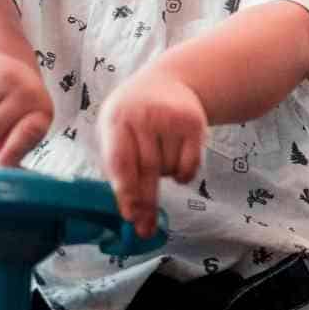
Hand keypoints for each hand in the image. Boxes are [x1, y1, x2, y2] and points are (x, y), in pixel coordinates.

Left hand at [99, 71, 206, 237]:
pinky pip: (189, 166)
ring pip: (169, 169)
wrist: (169, 81)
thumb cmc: (134, 115)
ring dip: (164, 176)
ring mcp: (170, 117)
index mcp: (115, 118)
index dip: (126, 189)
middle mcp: (143, 115)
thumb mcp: (116, 129)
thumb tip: (129, 211)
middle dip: (146, 201)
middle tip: (144, 228)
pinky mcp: (193, 122)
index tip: (130, 214)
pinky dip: (183, 175)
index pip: (121, 159)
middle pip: (147, 169)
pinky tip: (176, 163)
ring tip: (159, 154)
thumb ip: (118, 164)